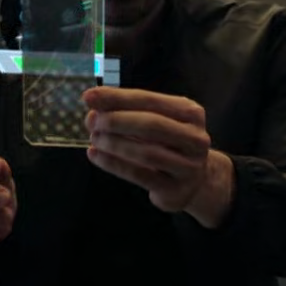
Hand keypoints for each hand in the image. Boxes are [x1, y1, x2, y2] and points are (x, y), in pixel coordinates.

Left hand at [82, 87, 233, 226]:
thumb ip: (128, 110)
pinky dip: (114, 164)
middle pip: (152, 125)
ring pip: (147, 153)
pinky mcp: (175, 190)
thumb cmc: (169, 144)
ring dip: (115, 144)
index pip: (151, 100)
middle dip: (117, 121)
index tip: (90, 96)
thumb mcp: (156, 121)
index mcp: (191, 113)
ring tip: (94, 138)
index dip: (118, 97)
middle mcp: (195, 138)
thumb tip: (94, 102)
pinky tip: (96, 155)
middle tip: (92, 120)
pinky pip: (140, 175)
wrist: (194, 180)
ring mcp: (188, 166)